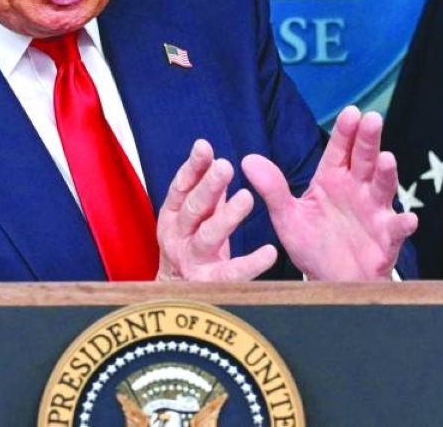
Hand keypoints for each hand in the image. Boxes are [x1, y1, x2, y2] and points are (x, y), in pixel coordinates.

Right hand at [155, 139, 277, 281]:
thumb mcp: (197, 216)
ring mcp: (191, 260)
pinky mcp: (208, 284)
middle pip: (193, 208)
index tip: (204, 146)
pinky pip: (231, 273)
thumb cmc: (192, 245)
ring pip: (208, 236)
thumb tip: (218, 159)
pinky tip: (269, 252)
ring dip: (226, 216)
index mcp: (173, 215)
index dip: (192, 167)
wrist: (175, 294)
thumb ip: (209, 192)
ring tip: (247, 198)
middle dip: (209, 186)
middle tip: (226, 166)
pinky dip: (250, 263)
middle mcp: (177, 236)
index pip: (182, 186)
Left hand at [243, 106, 417, 280]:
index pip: (339, 150)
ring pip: (383, 188)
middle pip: (365, 159)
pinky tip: (408, 219)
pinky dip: (403, 224)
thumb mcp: (287, 217)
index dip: (345, 132)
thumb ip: (272, 189)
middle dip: (369, 140)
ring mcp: (374, 212)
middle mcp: (357, 189)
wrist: (330, 280)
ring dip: (386, 174)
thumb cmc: (312, 243)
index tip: (351, 112)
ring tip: (387, 159)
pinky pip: (395, 230)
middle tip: (372, 119)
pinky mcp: (386, 239)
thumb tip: (248, 159)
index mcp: (333, 179)